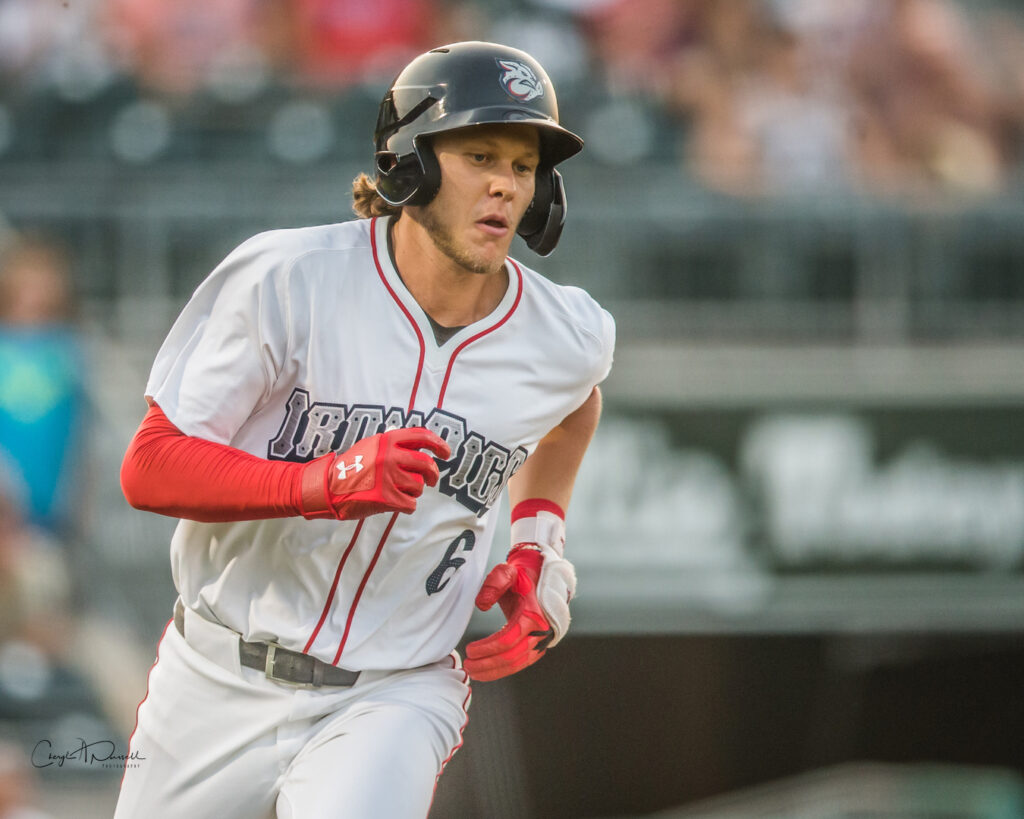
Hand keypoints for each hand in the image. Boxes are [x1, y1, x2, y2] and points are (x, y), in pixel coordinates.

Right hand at [300, 428, 449, 519]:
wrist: (328, 487)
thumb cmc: (350, 467)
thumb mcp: (370, 446)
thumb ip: (392, 444)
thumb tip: (418, 445)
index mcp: (387, 440)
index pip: (422, 436)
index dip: (439, 444)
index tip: (446, 453)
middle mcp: (390, 456)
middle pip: (426, 464)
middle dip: (432, 475)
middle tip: (430, 480)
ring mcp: (389, 477)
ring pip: (418, 486)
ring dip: (412, 491)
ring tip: (398, 491)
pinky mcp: (387, 497)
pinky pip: (411, 504)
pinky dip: (406, 506)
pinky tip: (395, 503)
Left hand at [463, 545, 575, 681]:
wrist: (541, 577)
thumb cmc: (522, 575)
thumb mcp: (508, 571)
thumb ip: (494, 583)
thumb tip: (481, 605)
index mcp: (534, 615)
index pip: (508, 640)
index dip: (487, 648)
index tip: (469, 650)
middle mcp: (540, 631)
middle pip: (512, 657)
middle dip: (487, 664)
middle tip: (467, 665)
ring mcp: (541, 640)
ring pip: (517, 664)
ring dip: (494, 671)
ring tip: (473, 671)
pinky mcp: (538, 645)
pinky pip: (521, 662)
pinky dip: (504, 669)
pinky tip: (488, 670)